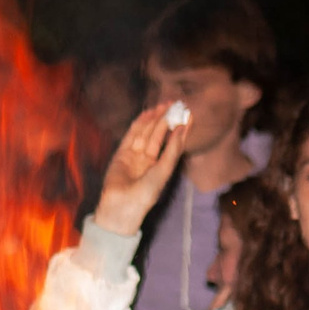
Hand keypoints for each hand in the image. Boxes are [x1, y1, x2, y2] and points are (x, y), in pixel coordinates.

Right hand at [94, 106, 186, 236]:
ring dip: (153, 120)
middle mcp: (148, 160)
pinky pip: (131, 136)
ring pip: (145, 134)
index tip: (187, 114)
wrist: (122, 205)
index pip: (172, 143)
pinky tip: (147, 114)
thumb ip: (173, 148)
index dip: (179, 129)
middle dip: (166, 120)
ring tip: (162, 106)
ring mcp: (134, 156)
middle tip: (174, 105)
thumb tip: (183, 127)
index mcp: (161, 166)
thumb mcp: (164, 169)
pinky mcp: (121, 154)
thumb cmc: (147, 193)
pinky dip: (138, 124)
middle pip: (158, 135)